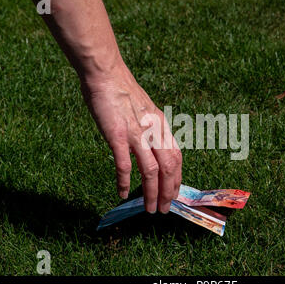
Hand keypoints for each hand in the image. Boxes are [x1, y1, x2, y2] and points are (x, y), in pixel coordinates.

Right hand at [81, 65, 181, 213]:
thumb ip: (151, 129)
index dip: (177, 179)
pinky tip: (122, 193)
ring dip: (151, 193)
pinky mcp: (118, 135)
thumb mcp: (147, 111)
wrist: (107, 74)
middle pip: (169, 169)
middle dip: (168, 192)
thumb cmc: (123, 92)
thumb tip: (151, 149)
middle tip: (163, 209)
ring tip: (148, 208)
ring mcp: (137, 134)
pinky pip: (124, 165)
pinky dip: (124, 181)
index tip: (173, 194)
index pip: (177, 158)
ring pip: (151, 171)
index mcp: (162, 126)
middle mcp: (154, 132)